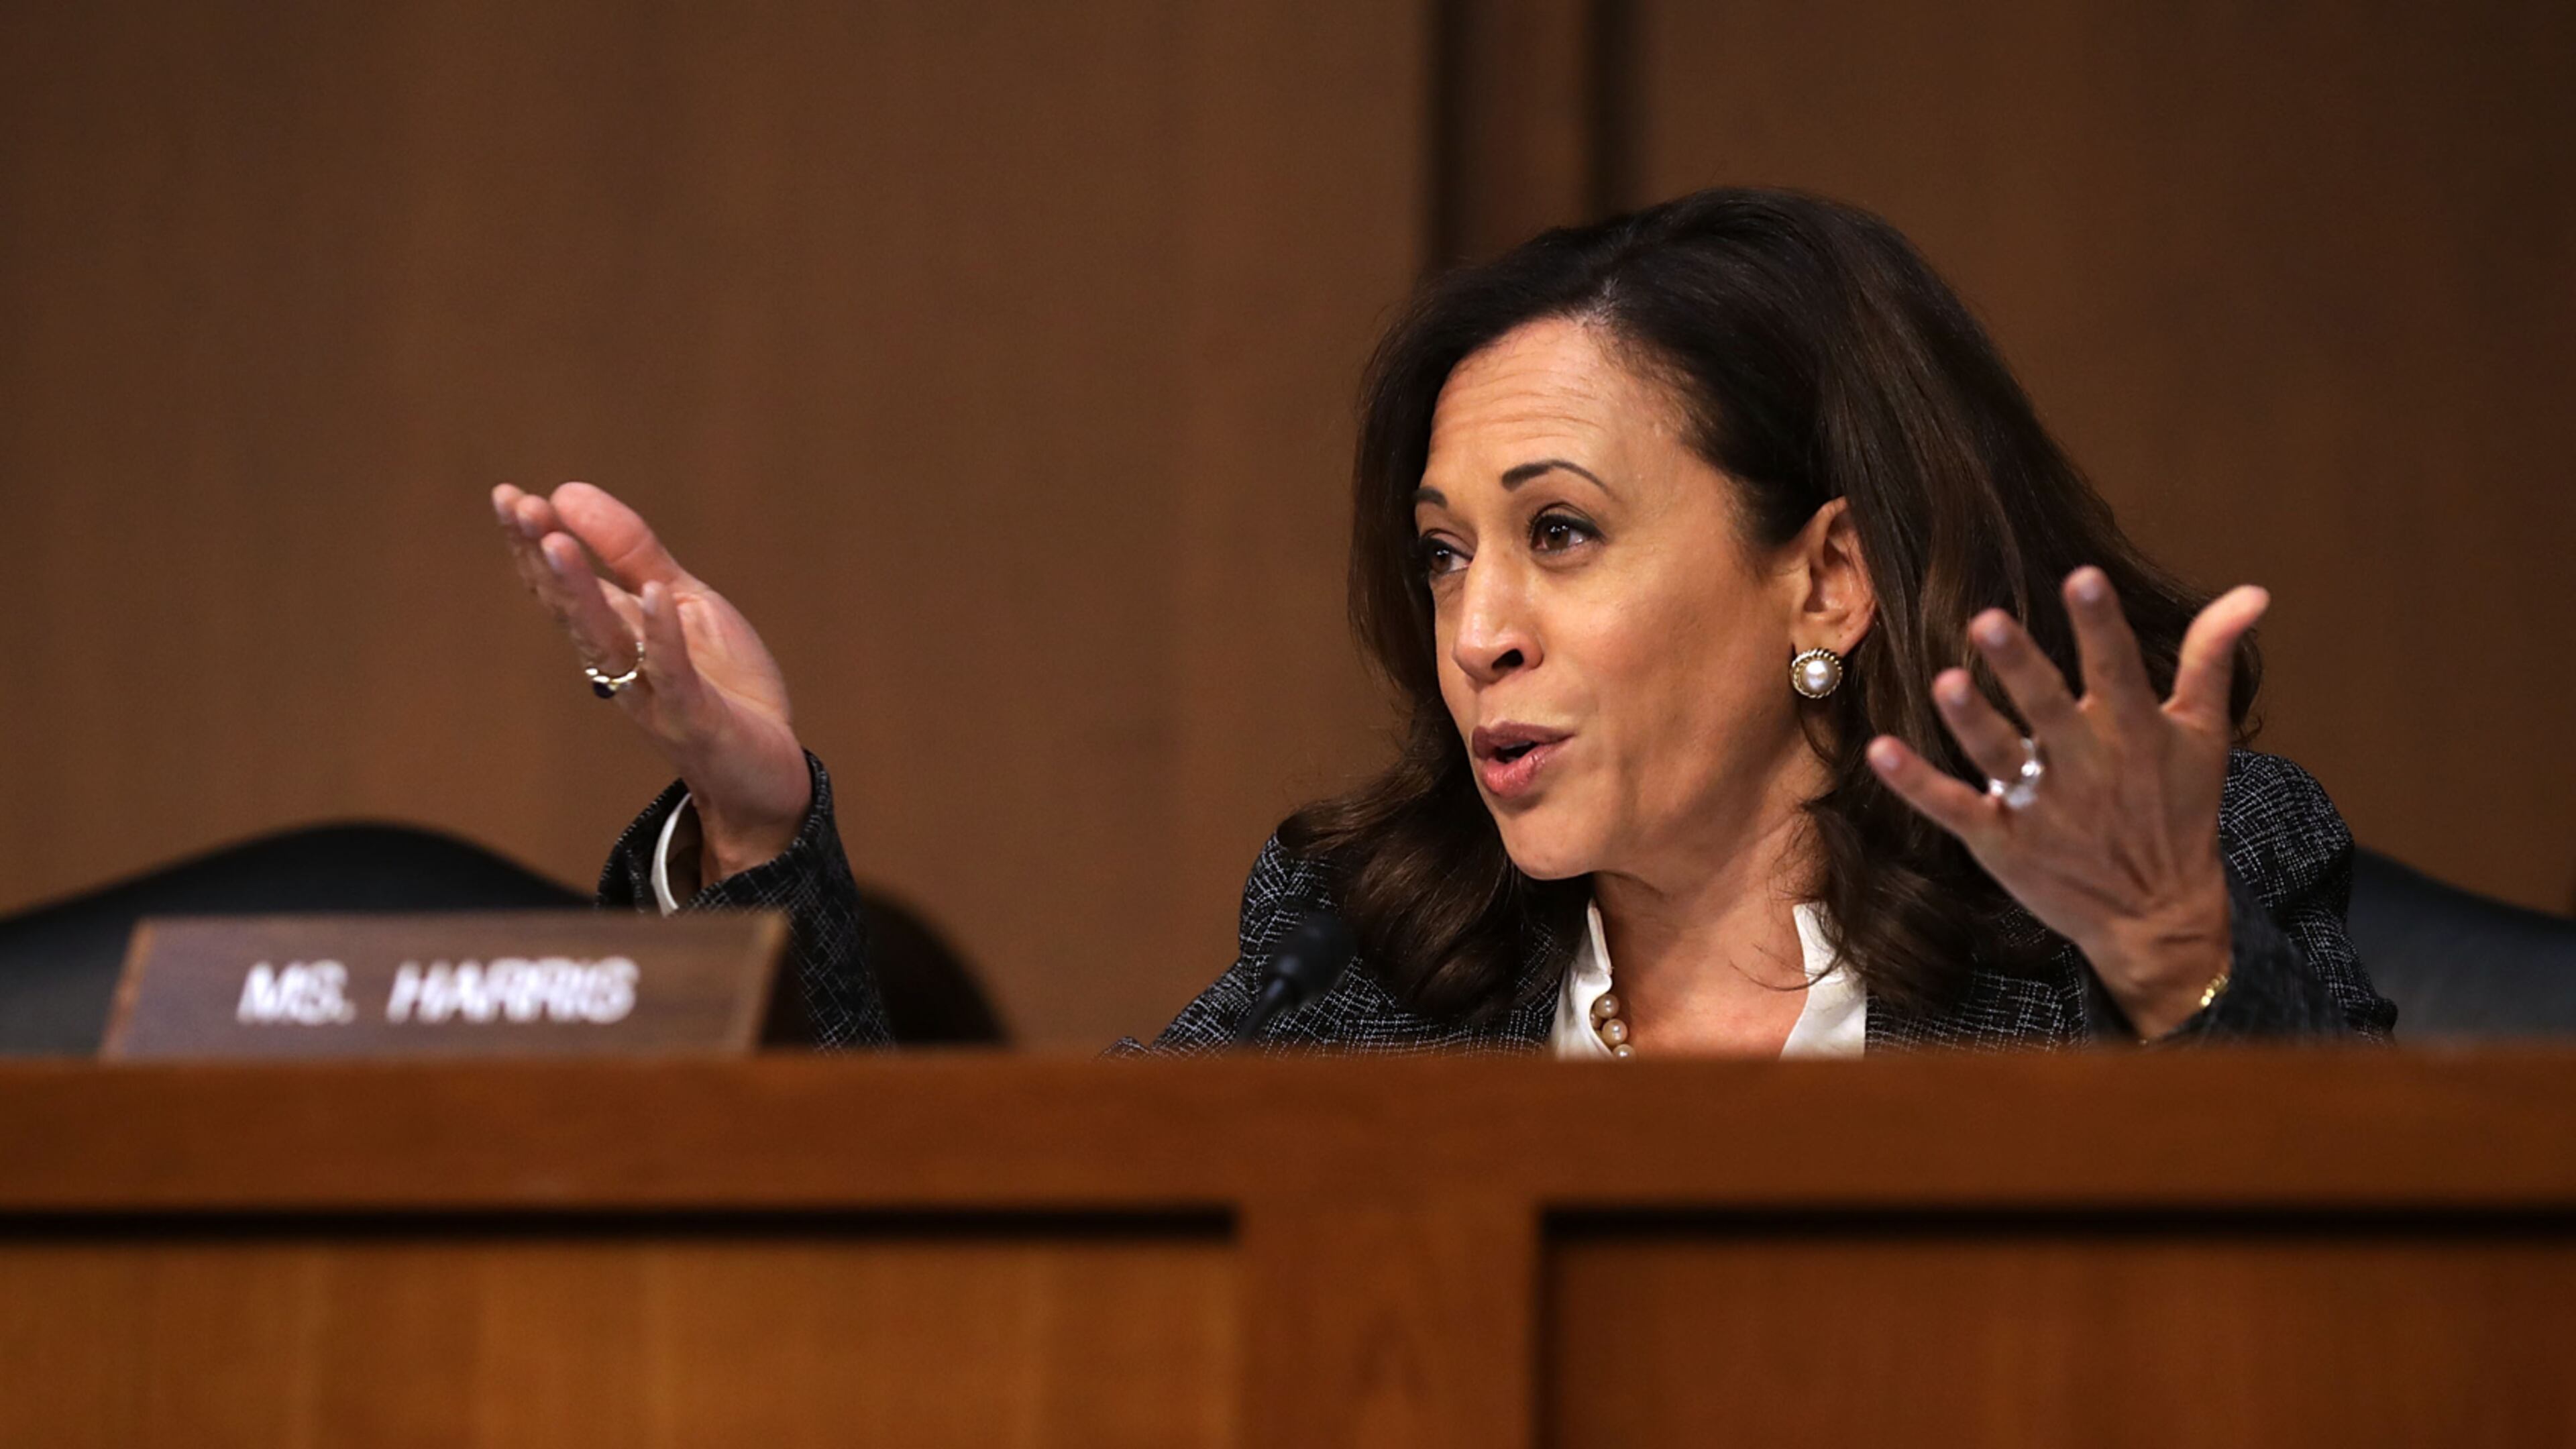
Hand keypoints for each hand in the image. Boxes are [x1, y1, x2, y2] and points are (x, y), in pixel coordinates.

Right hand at [492, 481, 810, 879]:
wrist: (767, 772)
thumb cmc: (724, 685)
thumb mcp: (685, 603)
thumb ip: (636, 554)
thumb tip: (570, 493)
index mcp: (617, 635)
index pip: (560, 586)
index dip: (531, 543)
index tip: (507, 495)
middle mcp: (621, 666)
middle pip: (570, 609)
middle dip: (540, 557)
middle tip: (514, 504)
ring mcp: (654, 694)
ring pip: (605, 641)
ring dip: (579, 589)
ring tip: (555, 539)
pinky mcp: (694, 718)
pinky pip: (672, 674)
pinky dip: (662, 634)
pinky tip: (651, 594)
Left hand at [1864, 567, 2267, 1037]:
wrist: (2159, 915)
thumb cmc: (2179, 811)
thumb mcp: (2204, 734)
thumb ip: (2211, 658)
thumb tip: (2252, 592)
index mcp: (2135, 734)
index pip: (2117, 670)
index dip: (2100, 625)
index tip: (2082, 577)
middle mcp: (2086, 768)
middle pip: (2048, 708)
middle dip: (2022, 666)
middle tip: (1988, 620)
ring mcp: (2041, 807)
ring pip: (2000, 758)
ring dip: (1972, 722)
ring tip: (1948, 683)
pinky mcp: (2002, 842)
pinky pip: (1953, 807)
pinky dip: (1916, 782)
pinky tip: (1881, 750)